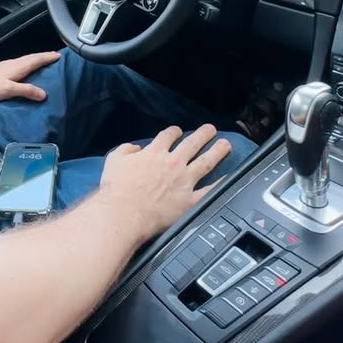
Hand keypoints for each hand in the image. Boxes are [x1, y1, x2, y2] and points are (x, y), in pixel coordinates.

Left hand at [0, 51, 60, 102]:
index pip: (36, 59)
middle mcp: (14, 64)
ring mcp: (8, 66)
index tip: (59, 55)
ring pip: (26, 61)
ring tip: (45, 63)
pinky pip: (21, 65)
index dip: (48, 57)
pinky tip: (28, 71)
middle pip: (32, 58)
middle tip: (55, 57)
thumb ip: (26, 90)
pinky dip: (29, 65)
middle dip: (44, 57)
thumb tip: (43, 94)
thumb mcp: (9, 90)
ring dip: (36, 61)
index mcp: (17, 66)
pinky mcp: (3, 71)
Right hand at [96, 125, 231, 242]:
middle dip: (203, 134)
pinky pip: (209, 191)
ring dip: (217, 152)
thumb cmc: (116, 189)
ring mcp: (184, 181)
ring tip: (225, 145)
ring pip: (205, 162)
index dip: (174, 132)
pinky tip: (228, 179)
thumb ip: (126, 150)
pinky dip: (220, 185)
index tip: (177, 131)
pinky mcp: (189, 201)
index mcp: (155, 153)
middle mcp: (173, 163)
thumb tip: (135, 148)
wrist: (124, 213)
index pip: (167, 136)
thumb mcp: (114, 160)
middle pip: (192, 144)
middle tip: (211, 129)